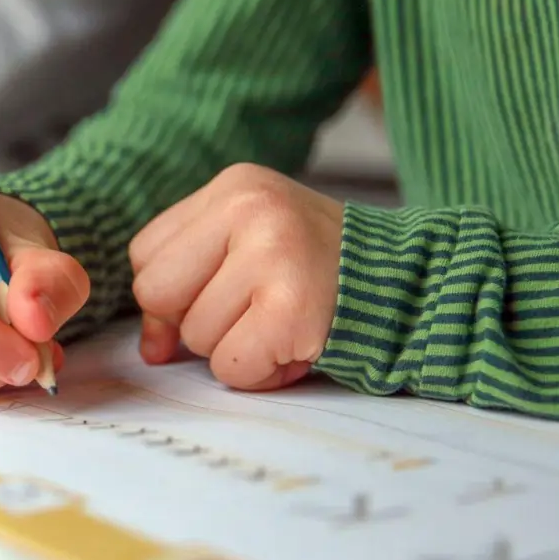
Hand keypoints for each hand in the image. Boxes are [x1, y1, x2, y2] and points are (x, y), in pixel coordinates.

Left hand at [129, 163, 343, 390]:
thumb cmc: (318, 272)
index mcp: (234, 186)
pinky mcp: (291, 307)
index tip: (219, 295)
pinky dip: (259, 372)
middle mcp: (250, 208)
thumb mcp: (249, 249)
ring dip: (235, 347)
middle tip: (253, 311)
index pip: (145, 253)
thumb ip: (187, 284)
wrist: (413, 286)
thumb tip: (150, 349)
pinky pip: (231, 365)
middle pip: (157, 292)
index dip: (171, 291)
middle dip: (195, 320)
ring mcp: (273, 254)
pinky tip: (293, 345)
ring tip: (282, 323)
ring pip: (194, 335)